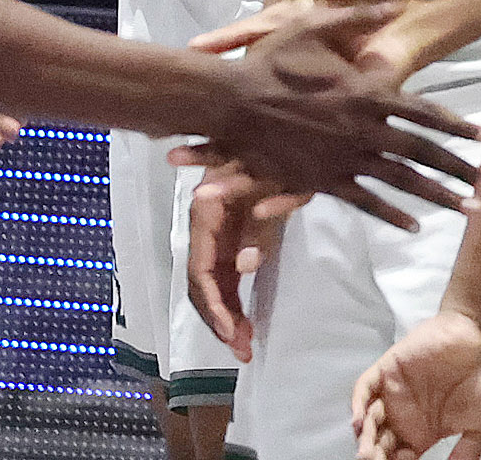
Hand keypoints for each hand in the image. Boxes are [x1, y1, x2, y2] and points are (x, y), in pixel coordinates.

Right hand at [168, 2, 480, 230]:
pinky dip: (391, 215)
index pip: (426, 113)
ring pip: (402, 183)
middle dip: (461, 170)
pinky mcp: (323, 180)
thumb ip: (361, 15)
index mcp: (367, 93)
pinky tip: (414, 226)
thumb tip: (400, 3)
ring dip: (439, 197)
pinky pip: (364, 201)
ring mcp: (345, 158)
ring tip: (469, 211)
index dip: (459, 125)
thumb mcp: (315, 26)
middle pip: (424, 153)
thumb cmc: (272, 60)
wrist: (230, 102)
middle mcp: (364, 129)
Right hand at [185, 166, 304, 357]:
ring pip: (212, 284)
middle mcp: (204, 227)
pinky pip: (225, 275)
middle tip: (242, 350)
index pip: (200, 272)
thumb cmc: (273, 153)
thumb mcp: (273, 186)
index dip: (214, 307)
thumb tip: (242, 265)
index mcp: (206, 215)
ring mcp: (215, 233)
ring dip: (226, 316)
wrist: (280, 130)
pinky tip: (246, 325)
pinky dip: (233, 300)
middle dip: (219, 320)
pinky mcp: (229, 235)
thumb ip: (260, 224)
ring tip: (245, 346)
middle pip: (202, 285)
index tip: (232, 333)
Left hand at [351, 312, 480, 459]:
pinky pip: (365, 388)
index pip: (399, 457)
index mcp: (424, 432)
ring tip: (366, 452)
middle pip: (380, 443)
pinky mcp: (388, 370)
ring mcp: (394, 393)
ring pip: (368, 420)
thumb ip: (468, 451)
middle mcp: (404, 415)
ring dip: (365, 438)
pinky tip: (359, 420)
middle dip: (374, 456)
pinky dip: (358, 404)